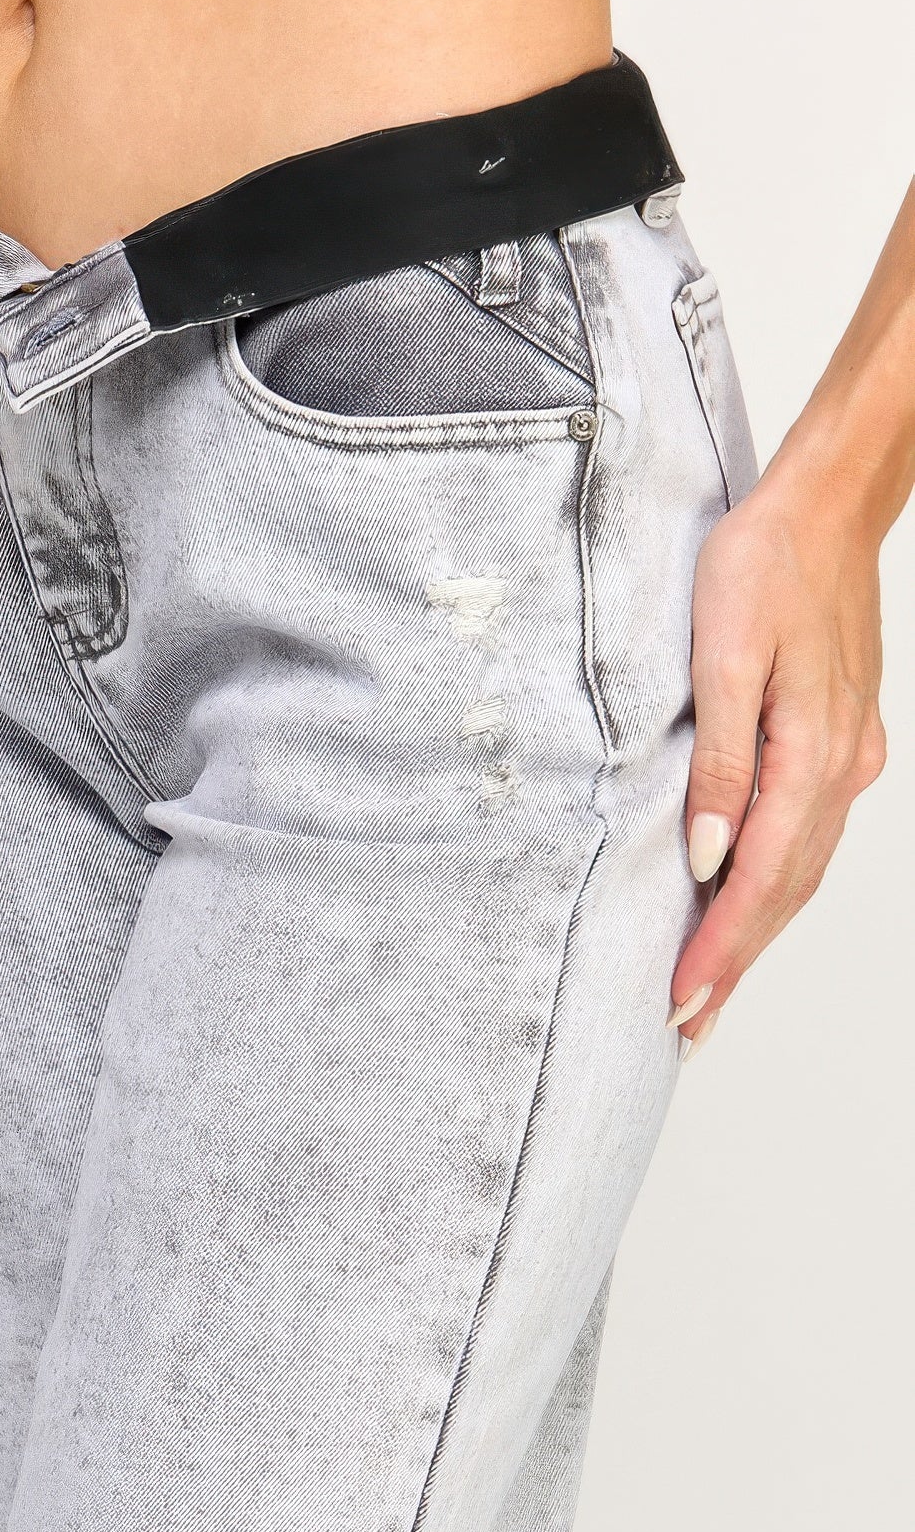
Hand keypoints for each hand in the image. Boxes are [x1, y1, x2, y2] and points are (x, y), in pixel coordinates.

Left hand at [669, 458, 887, 1054]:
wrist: (825, 506)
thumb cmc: (762, 565)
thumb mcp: (722, 653)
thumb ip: (718, 759)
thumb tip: (705, 854)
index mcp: (811, 752)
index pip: (760, 876)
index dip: (722, 947)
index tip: (684, 1003)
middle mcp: (841, 766)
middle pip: (787, 887)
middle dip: (738, 960)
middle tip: (690, 1026)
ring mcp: (848, 754)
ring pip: (802, 864)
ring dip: (758, 929)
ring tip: (713, 986)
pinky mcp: (841, 737)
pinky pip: (809, 830)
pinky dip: (777, 878)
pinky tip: (750, 899)